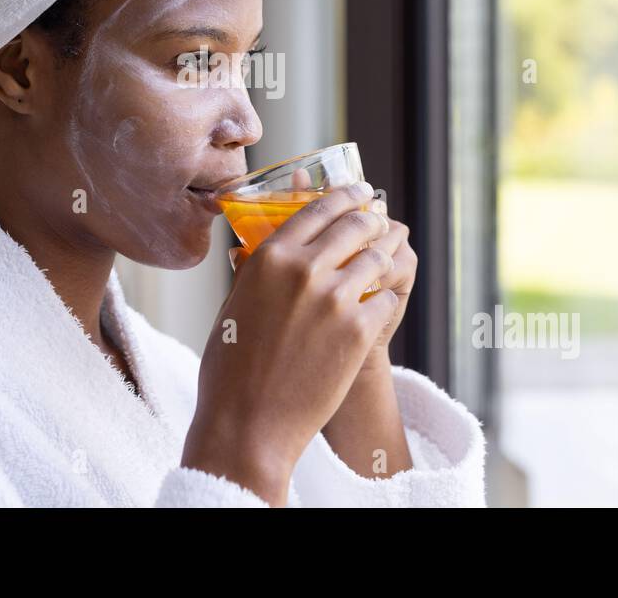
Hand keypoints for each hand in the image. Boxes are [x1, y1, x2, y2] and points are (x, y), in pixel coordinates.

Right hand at [230, 194, 412, 373]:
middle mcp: (304, 270)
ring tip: (383, 260)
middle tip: (380, 219)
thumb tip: (254, 248)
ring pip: (377, 257)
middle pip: (355, 225)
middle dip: (372, 219)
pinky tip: (378, 305)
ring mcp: (336, 300)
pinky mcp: (360, 331)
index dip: (344, 195)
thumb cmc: (230, 369)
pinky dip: (385, 298)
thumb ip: (253, 271)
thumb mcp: (233, 305)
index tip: (359, 192)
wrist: (249, 424)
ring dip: (382, 256)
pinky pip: (387, 297)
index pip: (317, 208)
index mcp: (269, 258)